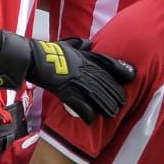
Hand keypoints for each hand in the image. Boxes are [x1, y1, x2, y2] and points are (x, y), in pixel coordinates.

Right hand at [0, 34, 134, 121]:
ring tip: (113, 114)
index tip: (132, 76)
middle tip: (122, 104)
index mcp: (87, 57)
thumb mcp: (69, 44)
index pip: (110, 63)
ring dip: (106, 106)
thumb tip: (90, 44)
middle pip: (107, 84)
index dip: (122, 70)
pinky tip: (92, 119)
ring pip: (97, 95)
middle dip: (116, 95)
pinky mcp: (66, 91)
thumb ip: (81, 45)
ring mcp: (76, 80)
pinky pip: (80, 105)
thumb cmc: (50, 50)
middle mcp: (85, 69)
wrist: (31, 57)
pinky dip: (88, 113)